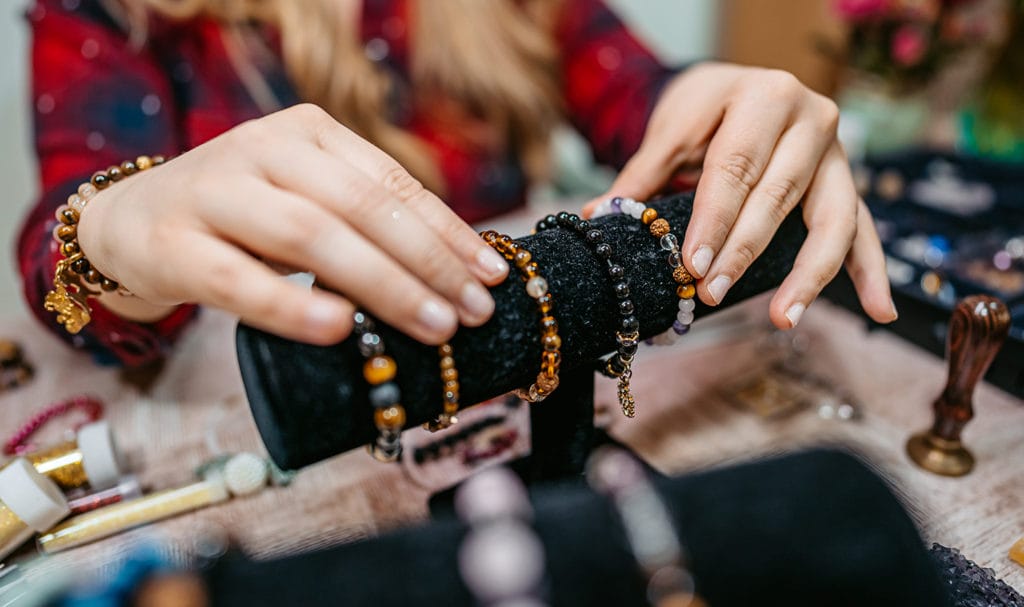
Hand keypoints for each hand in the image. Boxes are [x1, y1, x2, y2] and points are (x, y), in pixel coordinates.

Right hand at [77, 104, 509, 344]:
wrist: (131, 219)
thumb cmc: (242, 218)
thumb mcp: (307, 202)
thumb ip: (365, 222)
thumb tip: (454, 275)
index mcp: (306, 133)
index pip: (392, 182)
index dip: (448, 231)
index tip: (491, 275)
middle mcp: (262, 149)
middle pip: (361, 206)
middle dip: (427, 261)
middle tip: (472, 311)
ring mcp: (213, 193)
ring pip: (310, 235)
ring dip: (381, 284)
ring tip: (431, 326)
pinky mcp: (172, 245)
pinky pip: (240, 280)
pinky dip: (294, 305)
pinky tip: (341, 329)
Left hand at [584, 62, 896, 328]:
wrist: (742, 87)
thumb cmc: (705, 109)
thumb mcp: (673, 128)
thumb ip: (643, 173)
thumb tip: (598, 215)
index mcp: (765, 96)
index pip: (737, 167)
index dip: (714, 220)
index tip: (693, 266)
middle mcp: (811, 120)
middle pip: (779, 197)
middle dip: (744, 252)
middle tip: (712, 294)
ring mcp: (836, 155)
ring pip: (832, 219)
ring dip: (809, 275)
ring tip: (785, 318)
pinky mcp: (847, 184)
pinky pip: (862, 231)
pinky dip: (871, 272)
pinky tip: (879, 310)